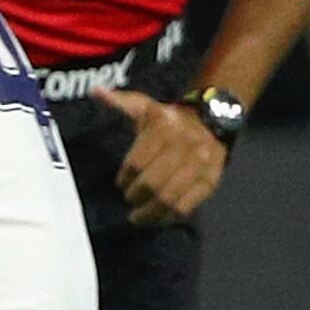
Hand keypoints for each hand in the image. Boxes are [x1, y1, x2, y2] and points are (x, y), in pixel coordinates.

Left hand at [93, 85, 226, 225]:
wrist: (213, 119)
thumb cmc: (168, 118)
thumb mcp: (144, 106)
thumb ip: (119, 102)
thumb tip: (96, 91)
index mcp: (164, 128)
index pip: (136, 163)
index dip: (124, 178)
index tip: (120, 184)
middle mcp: (185, 146)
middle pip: (152, 183)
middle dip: (136, 197)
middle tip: (129, 200)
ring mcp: (201, 164)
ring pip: (170, 198)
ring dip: (150, 212)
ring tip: (138, 217)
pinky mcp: (211, 180)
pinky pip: (189, 205)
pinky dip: (170, 215)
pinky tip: (158, 217)